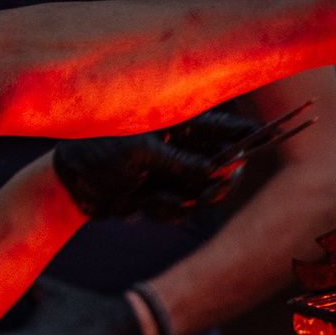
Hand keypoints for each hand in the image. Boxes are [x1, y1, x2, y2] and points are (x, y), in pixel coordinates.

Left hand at [53, 108, 291, 221]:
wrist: (68, 183)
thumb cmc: (98, 149)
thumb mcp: (142, 153)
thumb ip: (183, 163)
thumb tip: (219, 174)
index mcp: (180, 121)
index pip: (226, 128)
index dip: (249, 136)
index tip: (267, 141)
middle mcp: (183, 146)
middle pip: (224, 167)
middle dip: (216, 184)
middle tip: (209, 190)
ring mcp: (174, 172)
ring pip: (204, 194)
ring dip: (183, 201)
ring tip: (154, 197)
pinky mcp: (164, 195)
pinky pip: (183, 211)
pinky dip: (166, 212)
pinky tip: (143, 204)